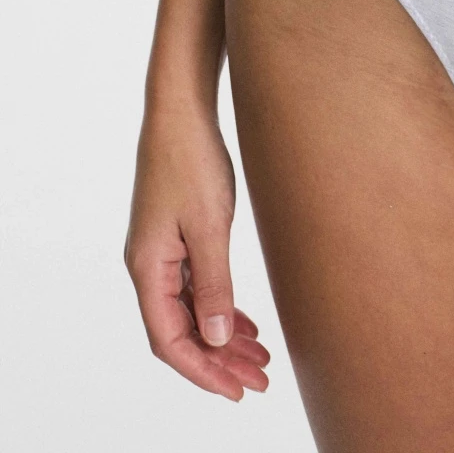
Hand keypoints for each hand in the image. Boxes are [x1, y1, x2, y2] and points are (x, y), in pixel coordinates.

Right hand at [125, 102, 270, 401]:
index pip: (170, 340)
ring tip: (261, 358)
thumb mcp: (210, 225)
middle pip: (181, 331)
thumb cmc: (193, 160)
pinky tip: (244, 322)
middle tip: (260, 381)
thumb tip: (216, 339)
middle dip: (219, 361)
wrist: (182, 109)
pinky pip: (196, 287)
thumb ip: (214, 283)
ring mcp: (161, 252)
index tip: (237, 390)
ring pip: (191, 310)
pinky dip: (220, 307)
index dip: (203, 371)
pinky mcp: (176, 237)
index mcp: (147, 268)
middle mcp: (148, 266)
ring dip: (223, 336)